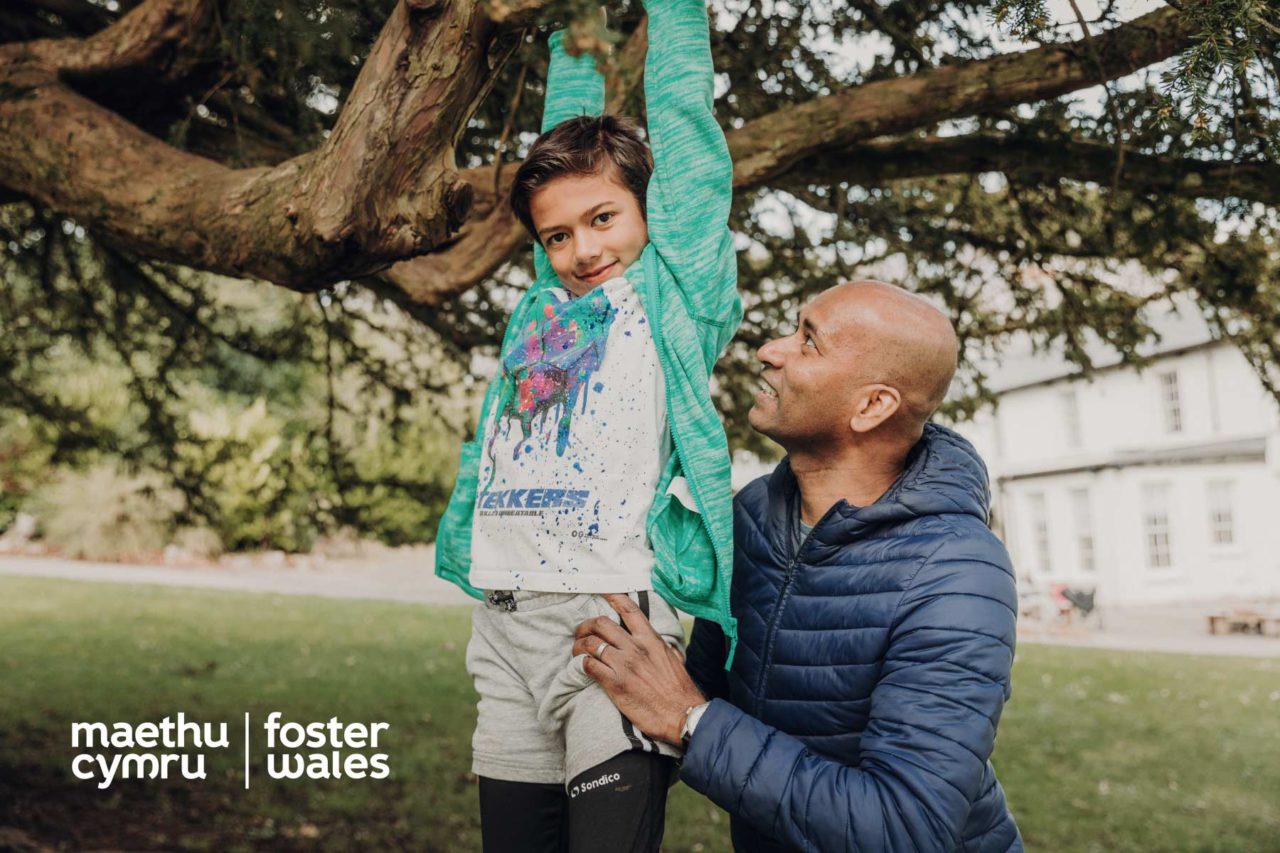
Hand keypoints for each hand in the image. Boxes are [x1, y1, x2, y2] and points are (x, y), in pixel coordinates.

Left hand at [573, 593, 705, 744]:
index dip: (612, 597)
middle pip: (602, 624)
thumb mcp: (673, 659)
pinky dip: (582, 663)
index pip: (629, 610)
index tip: (602, 592)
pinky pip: (589, 665)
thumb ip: (660, 647)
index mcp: (651, 640)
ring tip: (577, 650)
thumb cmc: (679, 691)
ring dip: (579, 645)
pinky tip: (583, 666)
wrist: (683, 715)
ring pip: (591, 643)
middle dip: (587, 625)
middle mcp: (635, 648)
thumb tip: (656, 642)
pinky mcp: (615, 684)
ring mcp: (624, 665)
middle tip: (581, 632)